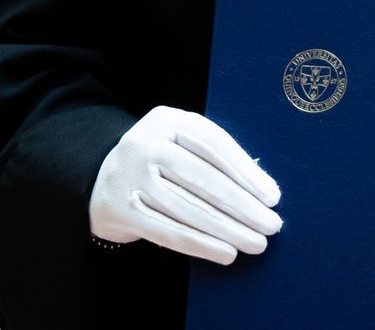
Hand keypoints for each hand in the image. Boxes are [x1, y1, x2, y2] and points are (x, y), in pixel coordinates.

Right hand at [89, 105, 282, 263]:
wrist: (102, 180)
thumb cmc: (159, 162)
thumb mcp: (181, 143)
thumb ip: (215, 157)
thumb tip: (264, 191)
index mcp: (168, 120)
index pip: (214, 144)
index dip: (247, 171)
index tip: (272, 197)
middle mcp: (147, 143)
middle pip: (205, 178)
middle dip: (243, 206)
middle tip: (272, 226)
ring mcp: (131, 176)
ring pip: (189, 208)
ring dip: (228, 230)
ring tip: (256, 243)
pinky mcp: (123, 210)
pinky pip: (169, 232)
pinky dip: (202, 245)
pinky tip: (226, 253)